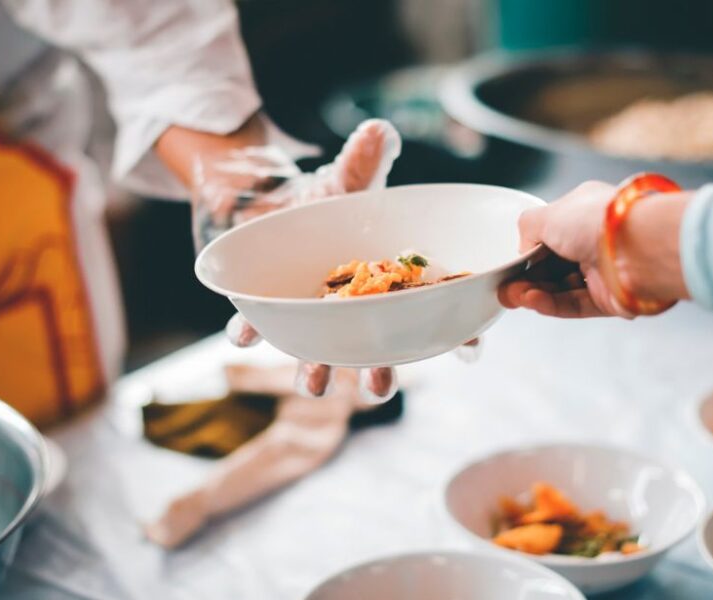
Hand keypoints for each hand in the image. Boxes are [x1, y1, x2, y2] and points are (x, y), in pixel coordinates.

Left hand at [160, 118, 476, 400]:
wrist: (264, 212)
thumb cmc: (319, 207)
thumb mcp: (344, 184)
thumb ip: (362, 164)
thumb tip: (377, 129)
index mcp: (384, 289)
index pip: (430, 319)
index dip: (454, 338)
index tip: (468, 349)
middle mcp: (352, 316)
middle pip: (376, 355)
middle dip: (380, 375)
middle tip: (379, 385)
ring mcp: (311, 321)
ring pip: (322, 358)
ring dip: (318, 373)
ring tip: (315, 381)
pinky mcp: (269, 313)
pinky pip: (260, 328)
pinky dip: (250, 331)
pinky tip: (244, 333)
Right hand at [499, 180, 691, 318]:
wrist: (639, 247)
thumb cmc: (597, 222)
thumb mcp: (547, 214)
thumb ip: (527, 228)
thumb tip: (522, 248)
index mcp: (584, 213)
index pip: (550, 235)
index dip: (527, 253)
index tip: (508, 266)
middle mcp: (595, 241)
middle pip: (552, 265)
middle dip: (526, 278)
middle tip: (504, 288)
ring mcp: (603, 271)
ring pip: (561, 287)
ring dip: (535, 293)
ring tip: (514, 297)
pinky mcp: (610, 298)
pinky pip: (574, 304)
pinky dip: (552, 304)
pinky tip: (532, 302)